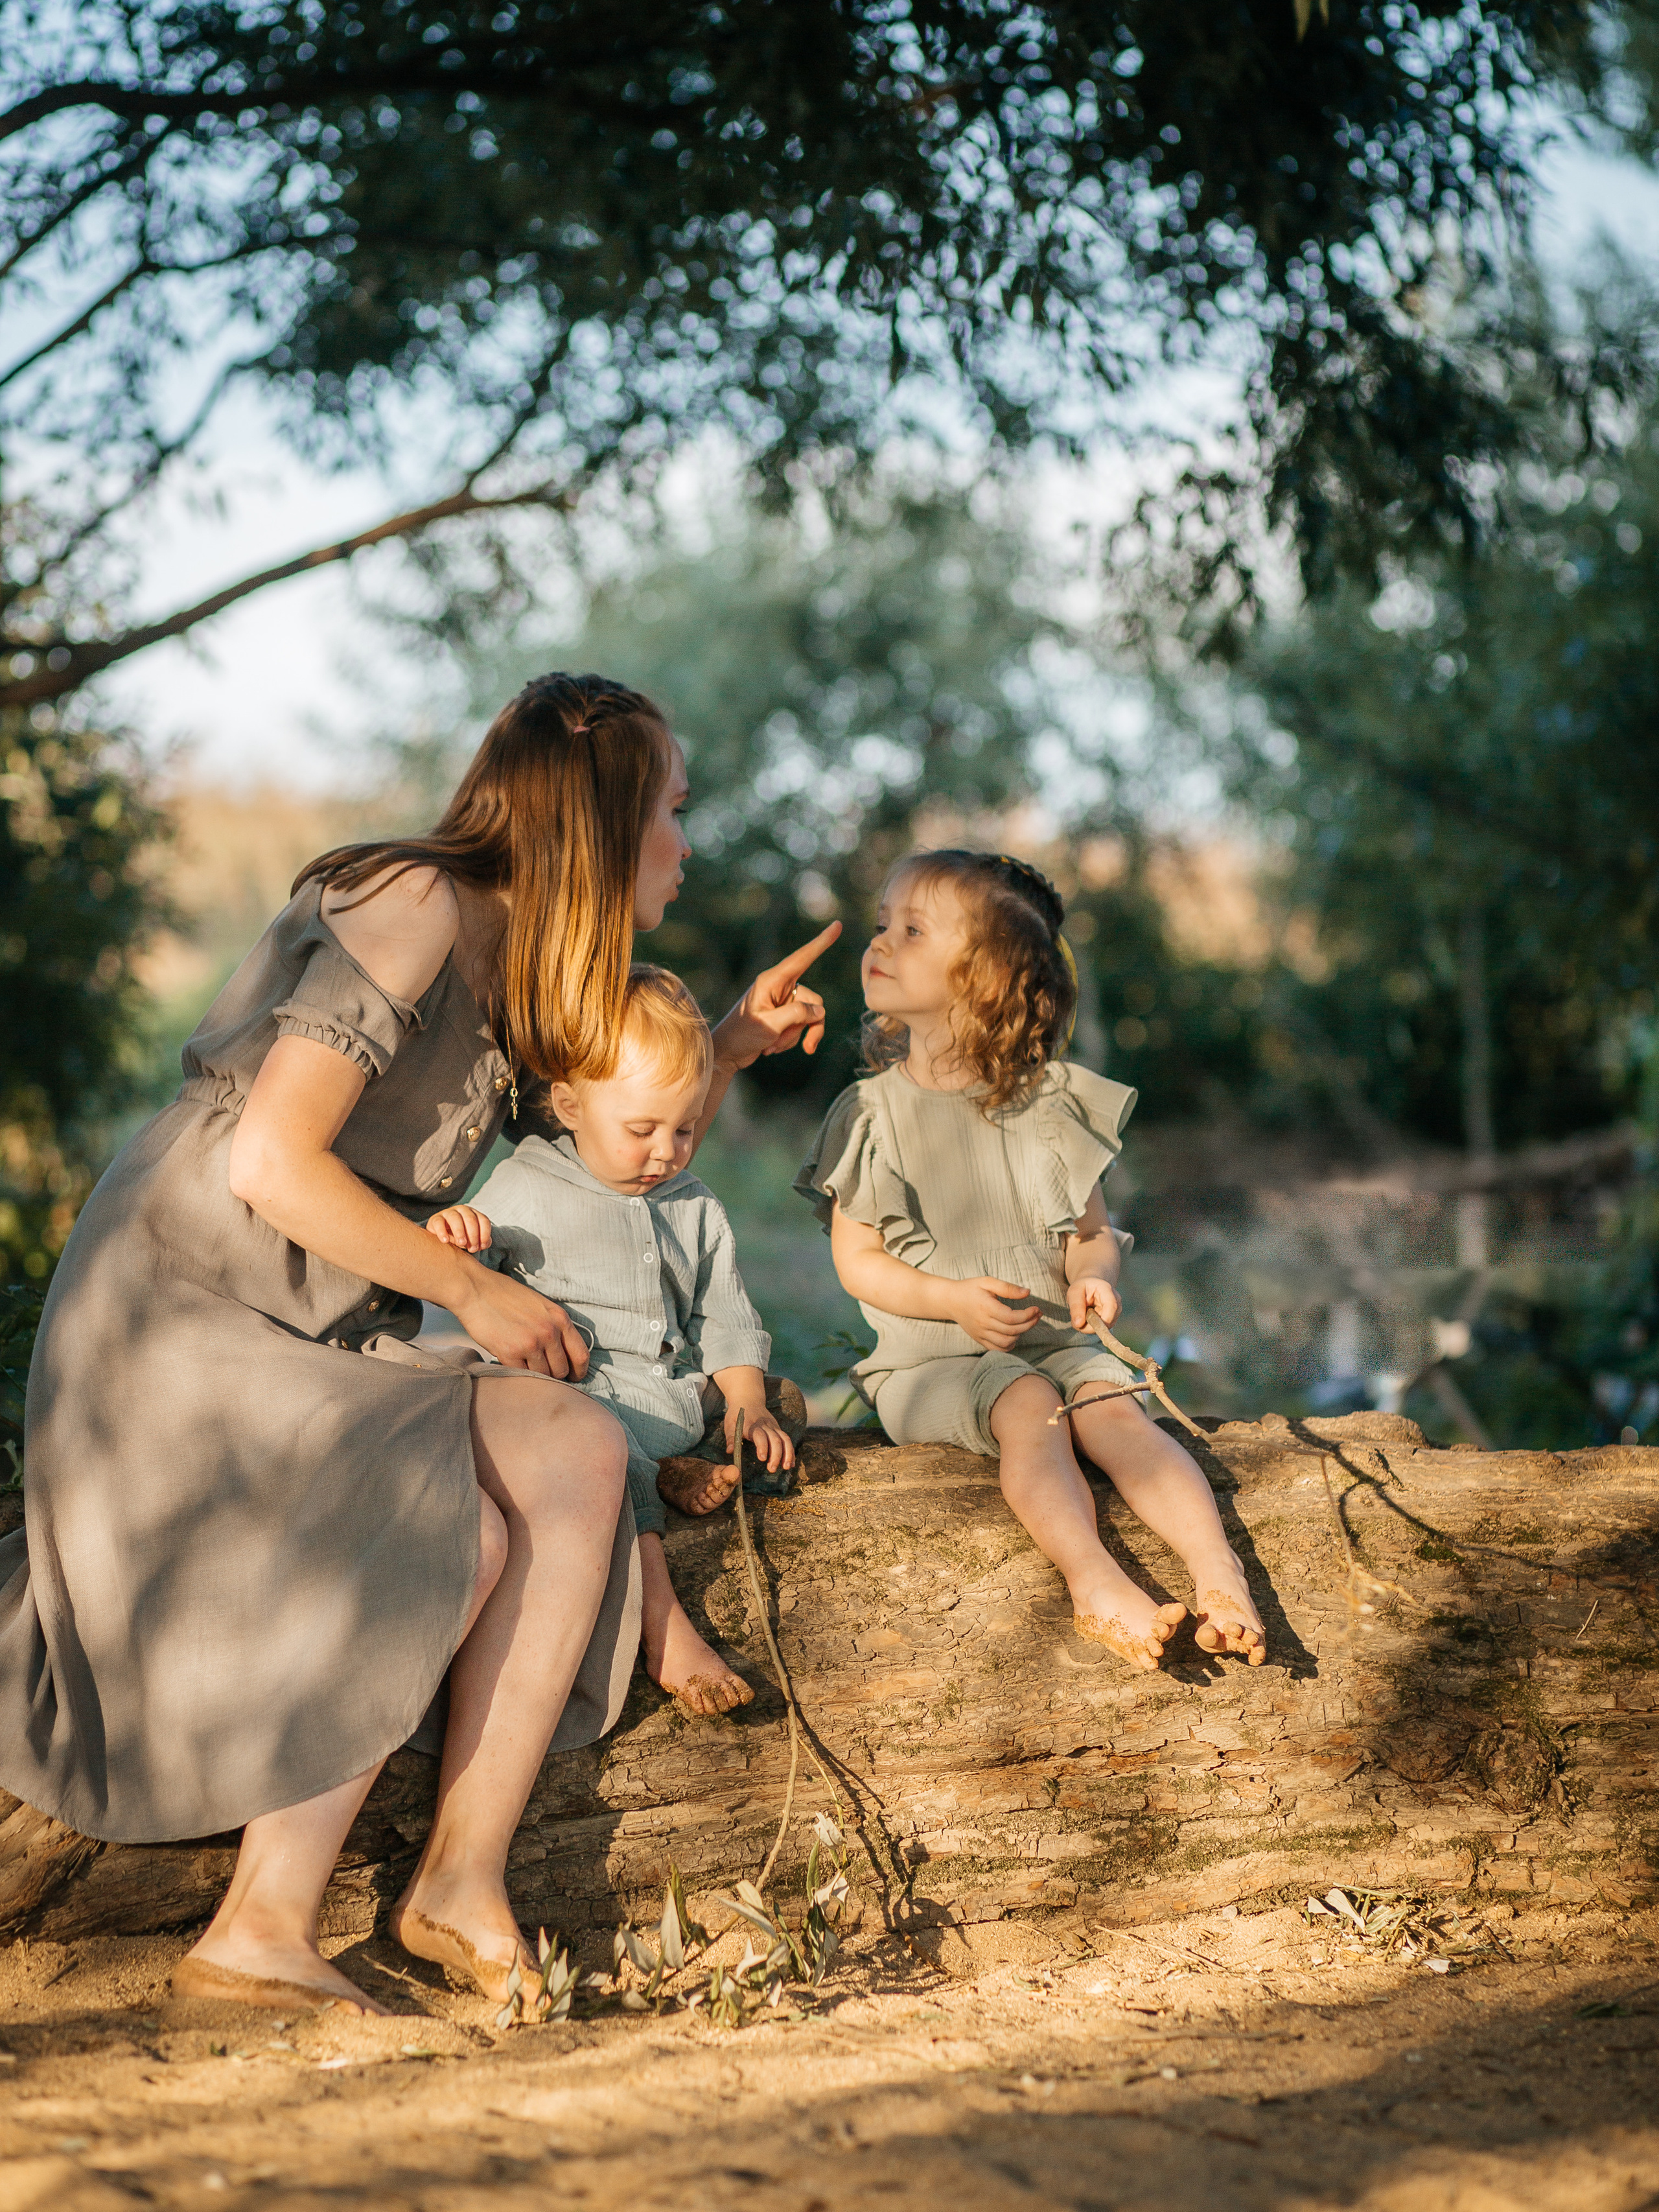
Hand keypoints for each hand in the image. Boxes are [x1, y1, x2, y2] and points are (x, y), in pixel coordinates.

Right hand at [424, 1204, 491, 1253]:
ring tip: (461, 1243)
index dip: (485, 1234)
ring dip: (460, 1231)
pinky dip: (442, 1231)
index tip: (482, 1247)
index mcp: (474, 1214)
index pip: (484, 1221)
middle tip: (472, 1249)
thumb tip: (483, 1245)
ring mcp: (448, 1213)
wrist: (441, 1235)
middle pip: (470, 1219)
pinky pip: (438, 1222)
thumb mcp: (471, 1240)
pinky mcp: (435, 1218)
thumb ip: (479, 1242)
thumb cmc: (461, 1238)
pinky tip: (445, 1241)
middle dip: (473, 1235)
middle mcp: (463, 1210)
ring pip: (455, 1218)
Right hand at [451, 1263, 589, 1378]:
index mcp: (560, 1318)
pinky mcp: (509, 1353)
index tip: (574, 1377)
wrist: (475, 1290)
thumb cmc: (506, 1296)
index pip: (581, 1355)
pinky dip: (518, 1373)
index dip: (579, 1371)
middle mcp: (549, 1332)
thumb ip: (554, 1326)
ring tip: (524, 1364)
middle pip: (561, 1369)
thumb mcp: (541, 1306)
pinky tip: (512, 1363)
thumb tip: (563, 1352)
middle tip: (543, 1371)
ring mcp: (530, 1344)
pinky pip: (521, 1375)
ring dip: (535, 1375)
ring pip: (542, 1376)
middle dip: (554, 1374)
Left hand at [714, 921, 841, 1066]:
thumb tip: (819, 1012)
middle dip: (808, 1026)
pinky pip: (801, 1025)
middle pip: (813, 1001)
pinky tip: (771, 1047)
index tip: (837, 924)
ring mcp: (782, 1002)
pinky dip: (791, 1039)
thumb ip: (797, 1015)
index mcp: (771, 980)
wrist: (726, 1054)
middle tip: (797, 1044)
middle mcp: (779, 987)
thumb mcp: (769, 1025)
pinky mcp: (783, 1016)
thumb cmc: (741, 1036)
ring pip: (809, 1016)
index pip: (802, 957)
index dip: (821, 942)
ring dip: (795, 1036)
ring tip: (772, 1047)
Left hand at [728, 1401, 794, 1472]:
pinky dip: (790, 1451)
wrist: (748, 1399)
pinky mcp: (778, 1429)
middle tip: (772, 1469)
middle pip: (775, 1439)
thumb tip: (730, 1451)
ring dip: (787, 1453)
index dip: (762, 1447)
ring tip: (786, 1467)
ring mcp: (773, 1427)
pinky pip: (787, 1440)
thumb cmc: (736, 1415)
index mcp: (752, 1425)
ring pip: (784, 1439)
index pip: (760, 1436)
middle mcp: (765, 1425)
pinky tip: (791, 1463)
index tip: (763, 1458)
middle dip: (776, 1455)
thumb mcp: (729, 1424)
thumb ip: (731, 1438)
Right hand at [948, 1277, 1040, 1351]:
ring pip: (1006, 1342)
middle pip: (1012, 1330)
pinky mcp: (979, 1339)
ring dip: (1021, 1334)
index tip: (1036, 1309)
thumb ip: (1008, 1288)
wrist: (951, 1300)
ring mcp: (981, 1333)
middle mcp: (983, 1323)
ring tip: (1026, 1323)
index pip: (1012, 1318)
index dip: (1028, 1315)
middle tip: (1037, 1315)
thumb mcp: (988, 1282)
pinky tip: (1014, 1334)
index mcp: (986, 1307)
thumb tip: (1028, 1293)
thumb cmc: (971, 1288)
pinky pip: (997, 1349)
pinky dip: (1009, 1345)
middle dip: (1030, 1323)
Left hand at [1068, 1276, 1121, 1336]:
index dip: (1102, 1320)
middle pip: (1107, 1322)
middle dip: (1089, 1326)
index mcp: (1107, 1290)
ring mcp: (1116, 1313)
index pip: (1111, 1306)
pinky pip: (1101, 1329)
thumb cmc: (1082, 1288)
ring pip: (1103, 1328)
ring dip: (1088, 1326)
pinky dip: (1090, 1327)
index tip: (1087, 1326)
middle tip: (1075, 1319)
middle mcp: (1116, 1302)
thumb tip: (1079, 1324)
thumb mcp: (1074, 1292)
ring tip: (1080, 1315)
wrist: (1090, 1286)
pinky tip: (1086, 1318)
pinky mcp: (1112, 1320)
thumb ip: (1076, 1306)